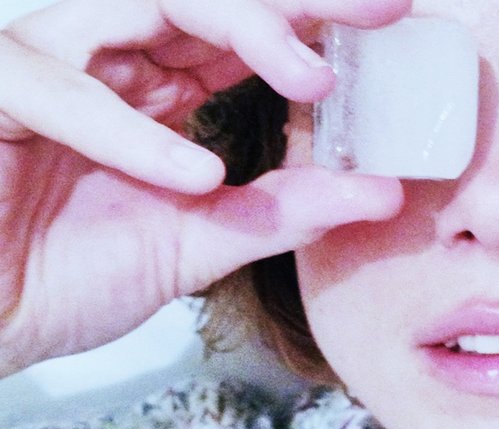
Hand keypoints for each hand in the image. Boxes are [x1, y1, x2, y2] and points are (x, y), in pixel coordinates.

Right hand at [0, 0, 407, 375]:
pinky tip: (194, 173)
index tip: (391, 18)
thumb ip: (284, 210)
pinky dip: (129, 131)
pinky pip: (56, 89)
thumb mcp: (201, 240)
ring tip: (311, 82)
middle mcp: (111, 58)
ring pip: (143, 4)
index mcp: (160, 82)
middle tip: (378, 9)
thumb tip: (383, 191)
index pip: (245, 27)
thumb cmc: (70, 274)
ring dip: (239, 29)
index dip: (313, 16)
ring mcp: (51, 65)